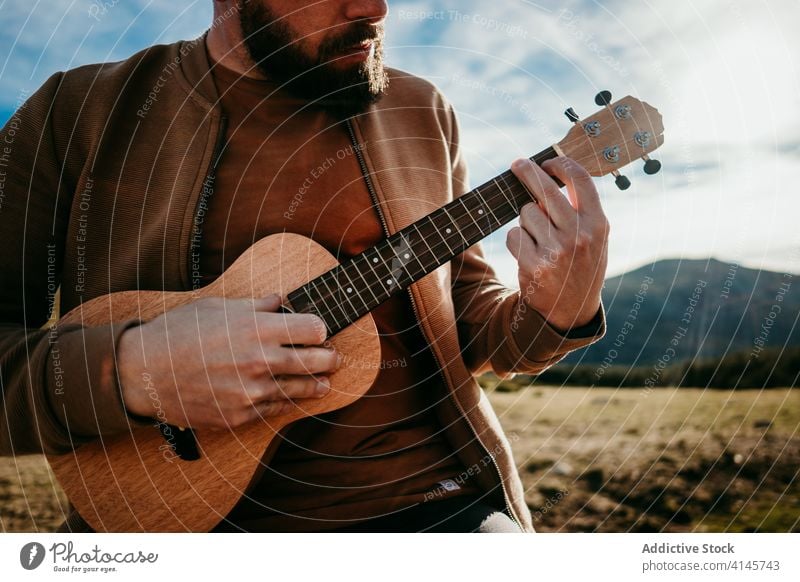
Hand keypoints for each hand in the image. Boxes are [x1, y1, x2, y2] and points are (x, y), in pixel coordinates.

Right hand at [118, 294, 339, 428]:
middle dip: (329, 358)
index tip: (320, 330)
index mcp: (258, 329)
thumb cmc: (178, 332)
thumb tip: (280, 300)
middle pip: (315, 361)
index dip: (319, 328)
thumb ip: (255, 306)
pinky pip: (274, 409)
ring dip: (315, 386)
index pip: (313, 329)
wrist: (143, 372)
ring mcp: (252, 392)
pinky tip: (291, 400)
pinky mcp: (240, 416)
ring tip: (323, 384)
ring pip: (299, 390)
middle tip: (336, 358)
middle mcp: (261, 361)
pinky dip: (285, 403)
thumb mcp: (217, 308)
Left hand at [506, 156, 608, 331]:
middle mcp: (579, 235)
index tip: (547, 161)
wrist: (571, 312)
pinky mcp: (534, 266)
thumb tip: (548, 177)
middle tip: (517, 164)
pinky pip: (513, 235)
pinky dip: (516, 241)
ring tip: (539, 240)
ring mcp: (556, 251)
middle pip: (546, 189)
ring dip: (527, 221)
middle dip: (527, 171)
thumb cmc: (581, 266)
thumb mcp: (595, 238)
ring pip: (526, 213)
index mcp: (598, 224)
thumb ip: (580, 209)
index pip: (580, 180)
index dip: (560, 164)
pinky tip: (529, 254)